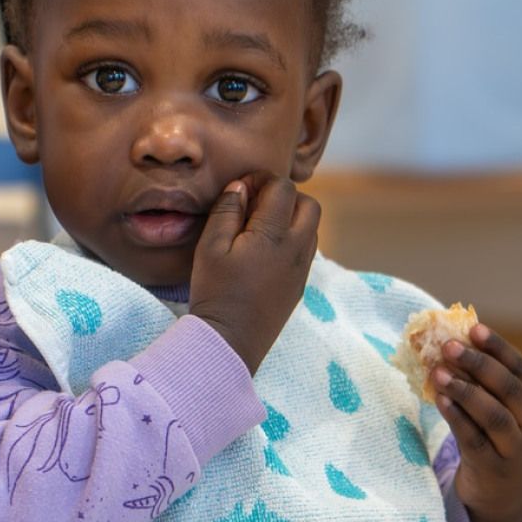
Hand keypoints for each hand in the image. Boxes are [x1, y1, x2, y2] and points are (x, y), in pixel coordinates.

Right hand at [189, 174, 319, 374]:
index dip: (261, 180)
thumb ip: (227, 211)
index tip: (240, 191)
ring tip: (259, 228)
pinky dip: (292, 239)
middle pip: (308, 204)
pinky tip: (264, 251)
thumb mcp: (210, 247)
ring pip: (311, 226)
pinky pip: (307, 249)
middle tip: (255, 206)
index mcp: (275, 235)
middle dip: (284, 196)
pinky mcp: (300, 284)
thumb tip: (241, 187)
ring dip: (291, 217)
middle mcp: (297, 249)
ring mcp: (302, 268)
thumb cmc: (215, 292)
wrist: (230, 341)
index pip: (283, 187)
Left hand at [430, 324, 521, 521]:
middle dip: (478, 363)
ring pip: (494, 415)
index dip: (497, 347)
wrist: (502, 492)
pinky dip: (457, 418)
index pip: (520, 367)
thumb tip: (446, 341)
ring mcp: (515, 447)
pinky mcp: (494, 467)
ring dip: (464, 390)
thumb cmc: (493, 437)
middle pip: (507, 387)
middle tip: (448, 346)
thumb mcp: (496, 408)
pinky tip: (440, 401)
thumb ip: (480, 381)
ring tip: (438, 373)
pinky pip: (475, 439)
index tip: (474, 328)